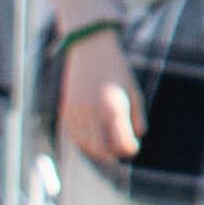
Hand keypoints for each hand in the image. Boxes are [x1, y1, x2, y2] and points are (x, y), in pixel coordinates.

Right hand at [56, 40, 141, 167]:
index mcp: (114, 107)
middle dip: (111, 154)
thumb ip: (137, 116)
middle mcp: (93, 112)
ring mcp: (77, 112)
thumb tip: (137, 136)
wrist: (91, 49)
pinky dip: (82, 142)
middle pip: (101, 148)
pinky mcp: (66, 109)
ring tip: (106, 152)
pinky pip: (73, 134)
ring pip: (85, 144)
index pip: (121, 141)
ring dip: (96, 151)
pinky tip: (91, 142)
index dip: (129, 149)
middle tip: (118, 155)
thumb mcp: (134, 91)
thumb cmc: (117, 70)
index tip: (133, 149)